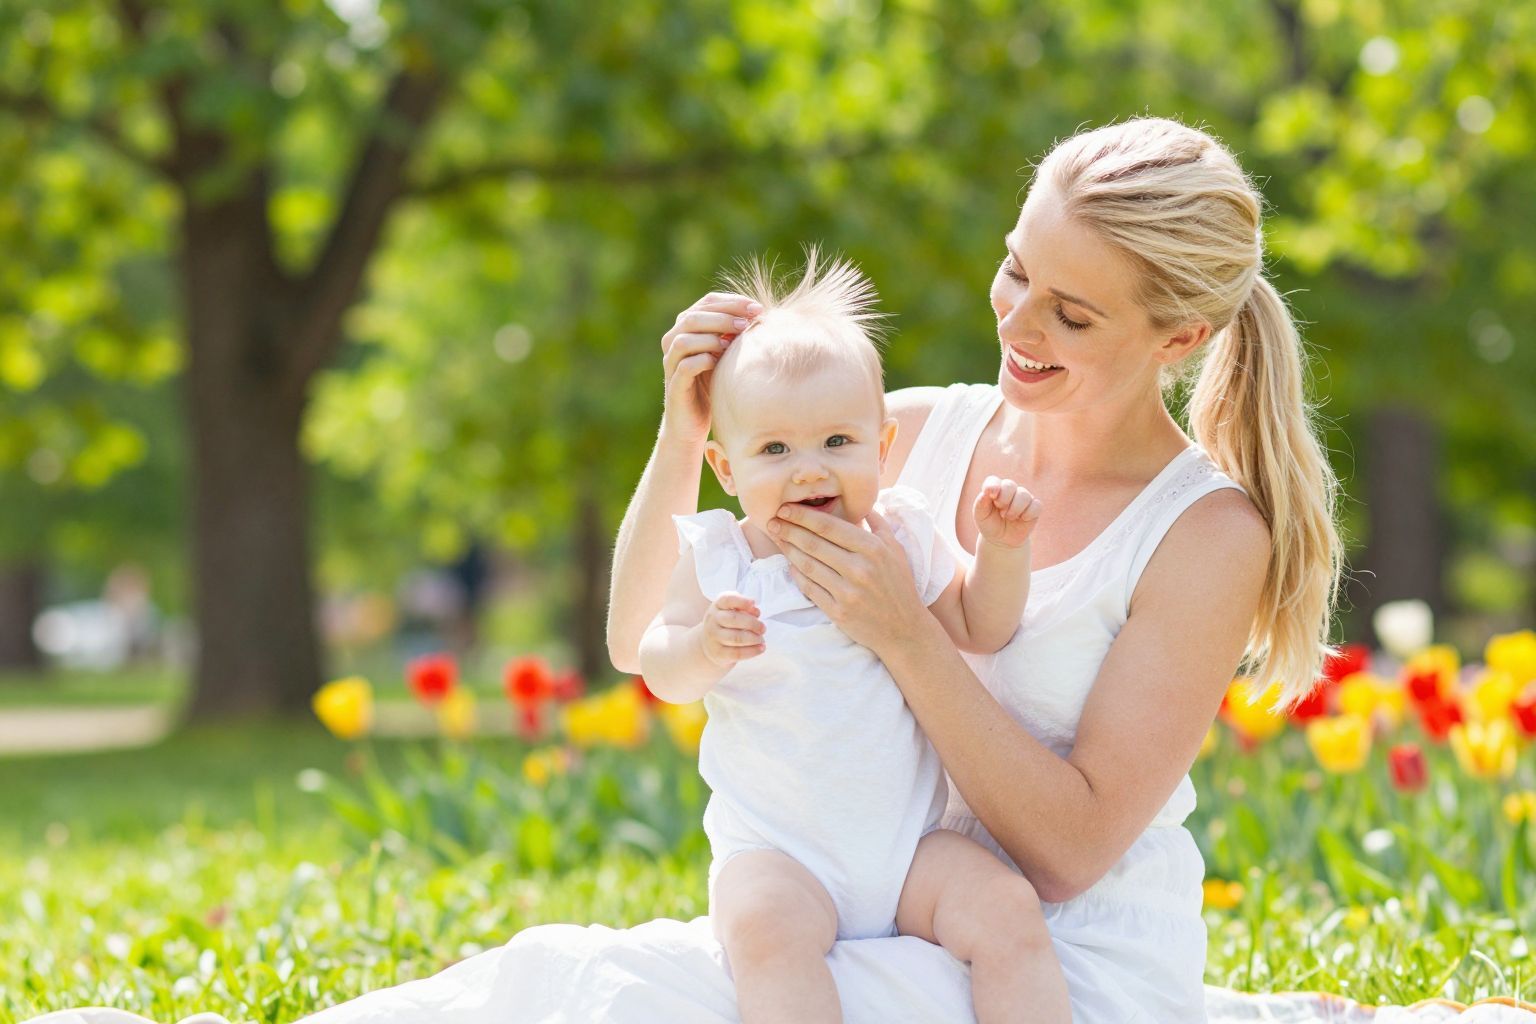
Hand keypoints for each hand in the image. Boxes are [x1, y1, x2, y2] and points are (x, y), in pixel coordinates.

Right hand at [660, 292, 762, 445]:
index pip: (706, 302)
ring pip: (684, 340)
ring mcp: (671, 364)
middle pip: (692, 317)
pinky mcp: (674, 386)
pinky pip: (684, 366)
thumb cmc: (712, 384)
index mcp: (686, 328)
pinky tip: (719, 363)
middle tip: (747, 324)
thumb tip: (759, 313)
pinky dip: (703, 360)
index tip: (757, 308)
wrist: (692, 423)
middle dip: (724, 317)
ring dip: (711, 338)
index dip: (731, 302)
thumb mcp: (725, 354)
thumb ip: (733, 334)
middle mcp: (673, 342)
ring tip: (732, 343)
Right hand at [697, 592, 766, 666]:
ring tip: (761, 639)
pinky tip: (760, 648)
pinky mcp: (718, 652)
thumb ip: (744, 607)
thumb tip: (755, 611)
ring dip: (753, 638)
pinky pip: (737, 653)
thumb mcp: (731, 610)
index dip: (742, 601)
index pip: (727, 600)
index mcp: (717, 606)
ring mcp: (714, 637)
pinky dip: (752, 651)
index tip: (754, 603)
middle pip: (733, 619)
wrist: (709, 643)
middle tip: (763, 628)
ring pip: (736, 637)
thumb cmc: (726, 623)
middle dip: (752, 623)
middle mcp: (713, 620)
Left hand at [768, 505, 924, 654]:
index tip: (785, 508)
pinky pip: (809, 588)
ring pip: (808, 565)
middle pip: (813, 543)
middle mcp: (859, 568)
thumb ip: (878, 524)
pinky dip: (796, 574)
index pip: (828, 526)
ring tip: (777, 538)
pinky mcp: (838, 611)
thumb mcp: (896, 549)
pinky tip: (789, 564)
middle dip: (788, 530)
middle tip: (773, 521)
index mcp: (872, 548)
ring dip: (788, 550)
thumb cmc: (899, 585)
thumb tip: (862, 504)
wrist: (904, 629)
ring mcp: (847, 591)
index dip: (802, 516)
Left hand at [973, 476, 1042, 548]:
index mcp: (994, 489)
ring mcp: (1023, 497)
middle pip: (1009, 485)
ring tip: (1009, 517)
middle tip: (1001, 512)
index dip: (993, 487)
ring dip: (1015, 509)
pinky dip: (1028, 514)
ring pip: (1024, 495)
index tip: (992, 496)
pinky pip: (1036, 506)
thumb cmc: (990, 524)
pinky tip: (1022, 519)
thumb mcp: (981, 515)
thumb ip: (981, 503)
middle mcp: (1010, 490)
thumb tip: (986, 491)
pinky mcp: (1034, 507)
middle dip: (1004, 500)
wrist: (1002, 539)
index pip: (993, 481)